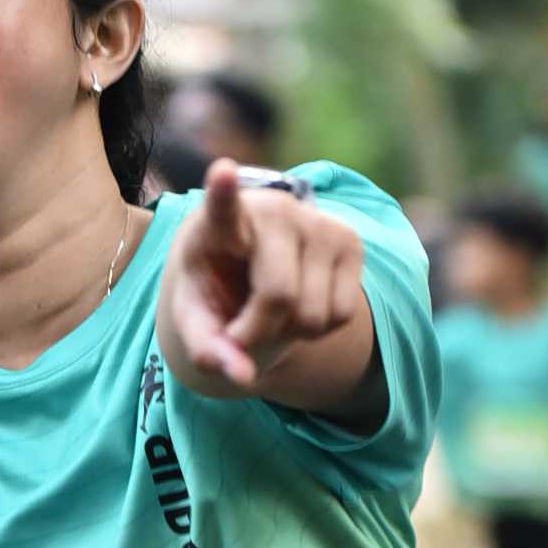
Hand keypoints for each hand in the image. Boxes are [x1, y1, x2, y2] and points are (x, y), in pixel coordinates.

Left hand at [157, 159, 365, 397]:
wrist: (250, 267)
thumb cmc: (214, 289)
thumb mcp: (196, 319)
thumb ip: (206, 348)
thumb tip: (242, 376)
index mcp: (220, 222)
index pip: (222, 206)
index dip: (223, 192)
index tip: (221, 171)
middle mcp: (274, 211)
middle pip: (278, 296)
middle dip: (258, 332)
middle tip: (240, 331)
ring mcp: (318, 222)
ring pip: (314, 314)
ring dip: (290, 332)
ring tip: (270, 309)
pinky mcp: (351, 241)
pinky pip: (341, 314)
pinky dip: (318, 329)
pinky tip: (299, 304)